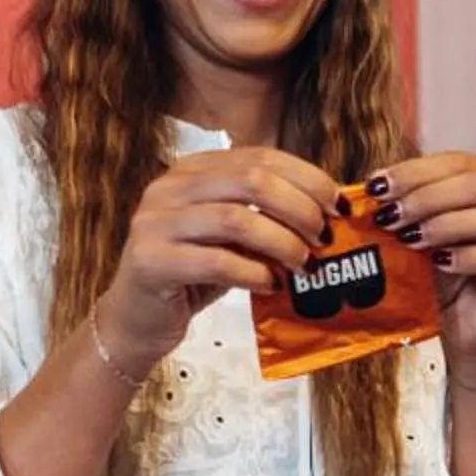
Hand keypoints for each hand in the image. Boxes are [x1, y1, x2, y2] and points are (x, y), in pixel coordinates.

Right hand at [94, 146, 341, 366]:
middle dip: (299, 208)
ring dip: (281, 243)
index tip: (337, 207)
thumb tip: (328, 213)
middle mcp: (169, 186)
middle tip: (323, 238)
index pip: (261, 156)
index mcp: (193, 169)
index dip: (307, 178)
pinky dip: (254, 273)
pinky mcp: (150, 260)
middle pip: (251, 180)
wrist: (138, 319)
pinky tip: (271, 285)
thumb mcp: (234, 237)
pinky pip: (216, 261)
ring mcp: (155, 221)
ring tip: (303, 265)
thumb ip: (267, 217)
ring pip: (236, 218)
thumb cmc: (193, 274)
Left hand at [369, 153, 475, 369]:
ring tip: (411, 240)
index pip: (459, 162)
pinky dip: (473, 257)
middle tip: (391, 217)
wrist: (466, 326)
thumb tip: (369, 188)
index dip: (417, 171)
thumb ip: (407, 206)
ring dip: (449, 225)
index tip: (378, 188)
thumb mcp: (421, 232)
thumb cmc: (446, 275)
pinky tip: (442, 262)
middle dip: (429, 198)